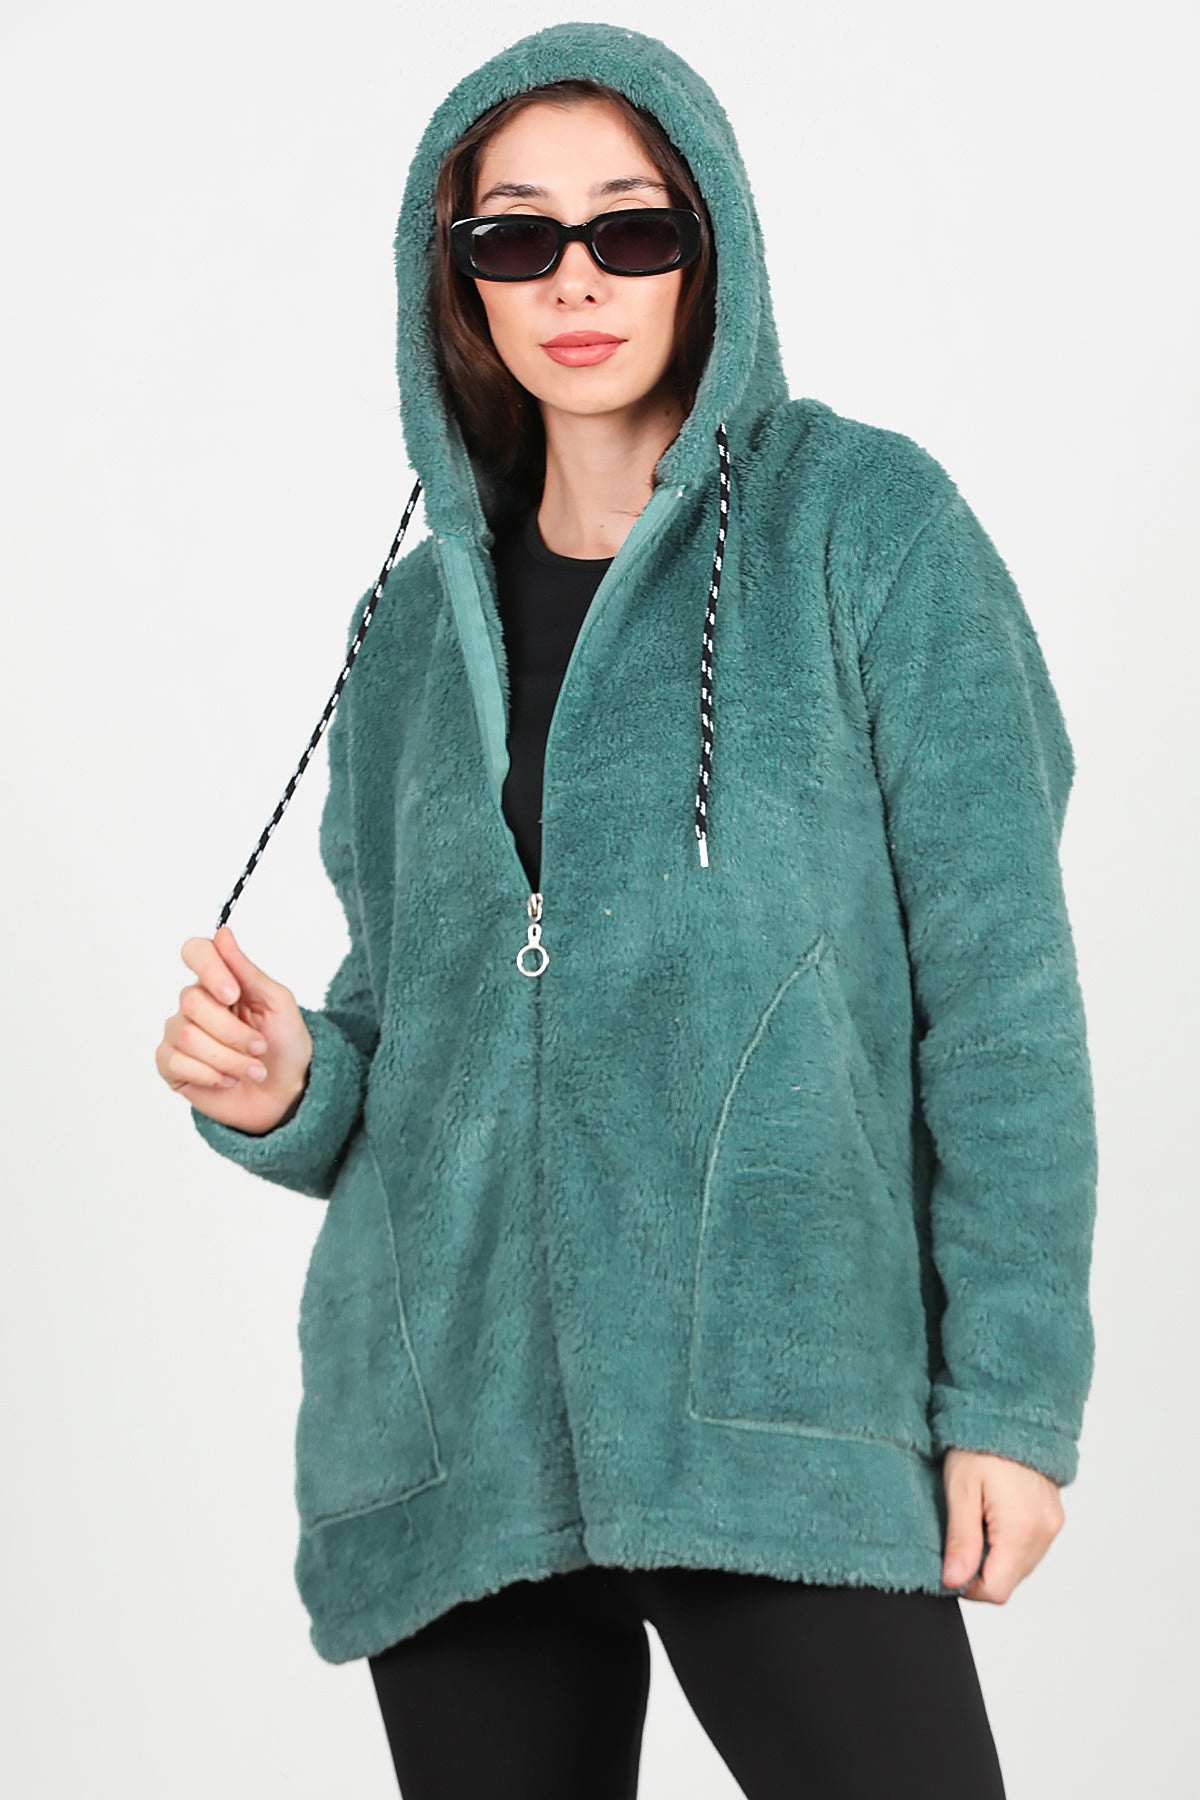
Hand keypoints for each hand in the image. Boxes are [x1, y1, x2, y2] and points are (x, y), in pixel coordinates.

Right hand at [158, 923, 312, 1135]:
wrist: (286, 1092)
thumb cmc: (284, 1044)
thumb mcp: (277, 1003)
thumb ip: (247, 970)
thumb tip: (222, 933)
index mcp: (220, 981)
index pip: (195, 952)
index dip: (209, 969)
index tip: (233, 994)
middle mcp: (193, 1004)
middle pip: (192, 1002)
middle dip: (234, 1032)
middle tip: (259, 1048)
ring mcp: (178, 1033)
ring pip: (188, 1036)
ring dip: (229, 1059)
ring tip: (252, 1070)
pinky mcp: (170, 1065)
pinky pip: (177, 1062)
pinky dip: (211, 1075)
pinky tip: (228, 1081)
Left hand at [940, 1447, 1064, 1602]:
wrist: (1011, 1411)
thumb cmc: (980, 1445)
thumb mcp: (960, 1491)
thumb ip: (961, 1541)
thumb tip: (954, 1581)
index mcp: (1020, 1529)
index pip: (997, 1590)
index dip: (968, 1587)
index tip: (950, 1564)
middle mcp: (1043, 1532)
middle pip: (1009, 1580)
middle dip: (981, 1570)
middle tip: (960, 1537)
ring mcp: (1052, 1525)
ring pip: (1021, 1566)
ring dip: (996, 1557)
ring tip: (976, 1520)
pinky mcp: (1054, 1517)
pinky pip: (1031, 1547)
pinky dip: (1010, 1543)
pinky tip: (993, 1516)